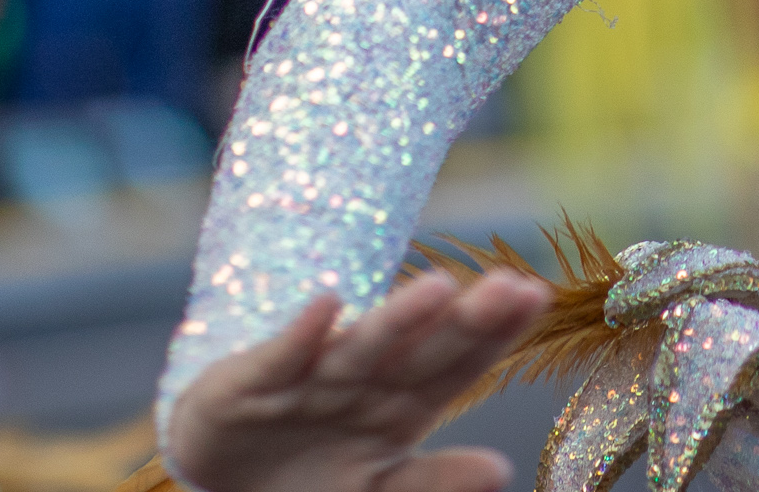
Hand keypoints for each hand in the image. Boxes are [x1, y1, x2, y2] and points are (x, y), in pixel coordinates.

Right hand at [162, 270, 555, 491]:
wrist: (222, 479)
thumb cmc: (311, 476)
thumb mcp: (377, 488)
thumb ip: (434, 480)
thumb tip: (501, 469)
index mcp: (402, 401)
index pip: (461, 363)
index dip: (498, 333)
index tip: (536, 295)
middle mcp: (365, 380)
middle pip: (424, 348)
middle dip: (466, 320)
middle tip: (510, 286)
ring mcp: (311, 378)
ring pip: (362, 347)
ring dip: (397, 319)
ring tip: (438, 288)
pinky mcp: (251, 383)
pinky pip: (281, 358)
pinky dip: (300, 335)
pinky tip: (325, 306)